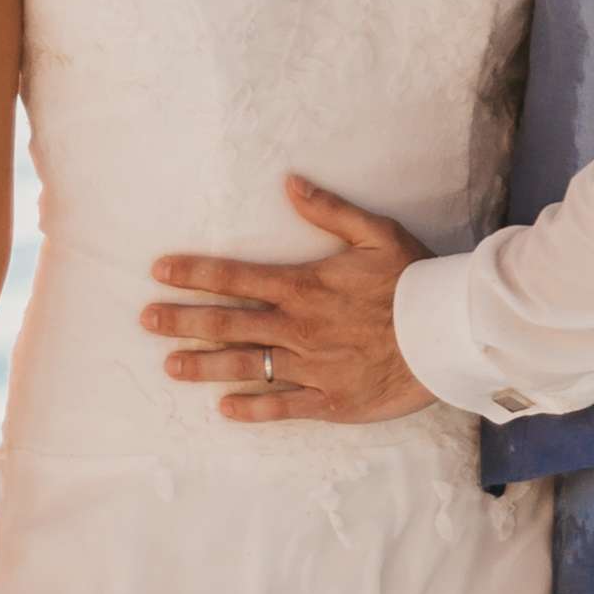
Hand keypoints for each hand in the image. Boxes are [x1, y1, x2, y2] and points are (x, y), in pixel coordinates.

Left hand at [144, 179, 434, 422]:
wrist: (448, 334)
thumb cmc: (414, 280)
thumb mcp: (376, 233)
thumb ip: (329, 211)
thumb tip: (290, 184)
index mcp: (304, 286)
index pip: (236, 277)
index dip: (194, 273)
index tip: (159, 271)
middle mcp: (298, 328)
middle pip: (228, 323)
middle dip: (183, 320)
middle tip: (146, 319)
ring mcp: (311, 367)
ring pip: (245, 366)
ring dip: (204, 365)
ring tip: (169, 366)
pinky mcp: (330, 400)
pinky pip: (282, 406)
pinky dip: (252, 409)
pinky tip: (224, 409)